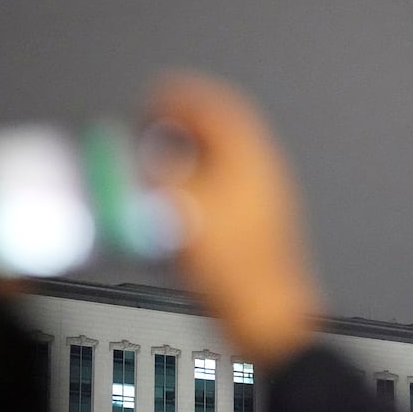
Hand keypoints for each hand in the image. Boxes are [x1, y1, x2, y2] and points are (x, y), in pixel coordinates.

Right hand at [145, 72, 321, 368]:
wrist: (264, 315)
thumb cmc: (231, 266)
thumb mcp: (179, 208)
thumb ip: (159, 169)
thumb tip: (146, 149)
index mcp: (248, 155)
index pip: (214, 105)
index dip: (178, 97)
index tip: (154, 99)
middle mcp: (263, 170)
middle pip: (222, 129)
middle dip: (183, 125)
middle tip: (155, 127)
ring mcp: (265, 197)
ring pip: (225, 159)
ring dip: (192, 154)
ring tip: (163, 163)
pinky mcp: (259, 223)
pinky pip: (227, 186)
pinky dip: (202, 182)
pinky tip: (183, 201)